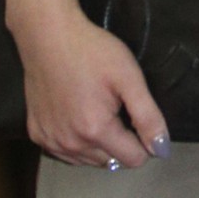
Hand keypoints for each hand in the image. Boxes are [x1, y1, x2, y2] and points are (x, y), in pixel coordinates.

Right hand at [10, 0, 170, 167]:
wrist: (47, 35)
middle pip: (112, 162)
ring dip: (99, 145)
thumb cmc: (92, 51)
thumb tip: (162, 151)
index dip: (143, 140)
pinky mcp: (36, 134)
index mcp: (95, 130)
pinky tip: (76, 115)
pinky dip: (77, 142)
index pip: (134, 159)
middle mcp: (70, 144)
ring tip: (94, 109)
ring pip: (89, 160)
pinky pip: (66, 153)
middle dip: (120, 142)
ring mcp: (50, 141)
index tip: (135, 115)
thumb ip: (148, 117)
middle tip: (113, 107)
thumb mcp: (129, 78)